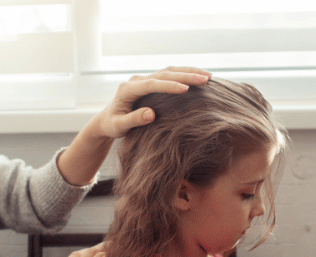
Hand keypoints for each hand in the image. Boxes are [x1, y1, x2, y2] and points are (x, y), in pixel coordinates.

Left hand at [95, 66, 210, 138]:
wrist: (107, 120)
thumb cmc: (112, 125)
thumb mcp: (119, 127)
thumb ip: (133, 120)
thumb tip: (151, 114)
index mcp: (128, 89)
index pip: (151, 85)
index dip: (169, 86)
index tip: (186, 89)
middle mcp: (136, 80)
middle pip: (164, 74)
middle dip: (185, 75)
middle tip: (205, 79)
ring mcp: (144, 79)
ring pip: (169, 71)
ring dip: (189, 72)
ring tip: (208, 77)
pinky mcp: (150, 81)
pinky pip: (169, 75)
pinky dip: (185, 74)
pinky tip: (199, 77)